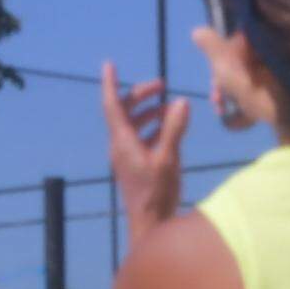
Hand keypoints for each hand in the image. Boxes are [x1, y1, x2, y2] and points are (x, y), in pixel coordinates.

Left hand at [103, 60, 187, 230]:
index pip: (112, 105)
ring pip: (132, 124)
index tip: (109, 64)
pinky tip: (168, 128)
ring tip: (168, 106)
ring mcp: (126, 156)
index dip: (110, 83)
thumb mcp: (168, 158)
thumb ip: (173, 129)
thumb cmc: (157, 193)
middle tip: (161, 86)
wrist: (150, 224)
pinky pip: (139, 137)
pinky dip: (151, 127)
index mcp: (122, 141)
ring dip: (148, 111)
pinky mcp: (134, 165)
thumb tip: (180, 102)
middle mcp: (120, 146)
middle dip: (140, 95)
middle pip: (123, 111)